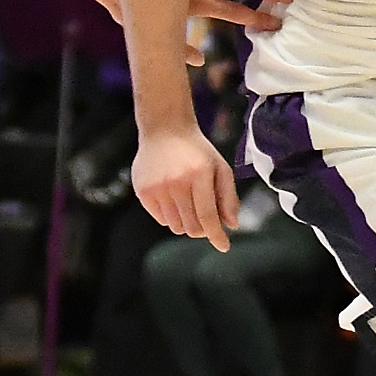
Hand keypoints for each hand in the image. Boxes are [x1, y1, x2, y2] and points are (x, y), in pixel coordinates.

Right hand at [134, 123, 237, 248]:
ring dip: (186, 223)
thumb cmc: (196, 150)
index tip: (224, 246)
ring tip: (188, 203)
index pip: (208, 216)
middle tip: (206, 217)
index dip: (217, 235)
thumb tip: (232, 225)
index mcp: (199, 174)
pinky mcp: (143, 191)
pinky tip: (173, 198)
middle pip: (192, 227)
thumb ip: (229, 196)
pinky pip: (161, 220)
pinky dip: (171, 217)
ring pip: (176, 227)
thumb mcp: (220, 167)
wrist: (165, 129)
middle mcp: (176, 182)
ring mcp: (157, 187)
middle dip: (203, 229)